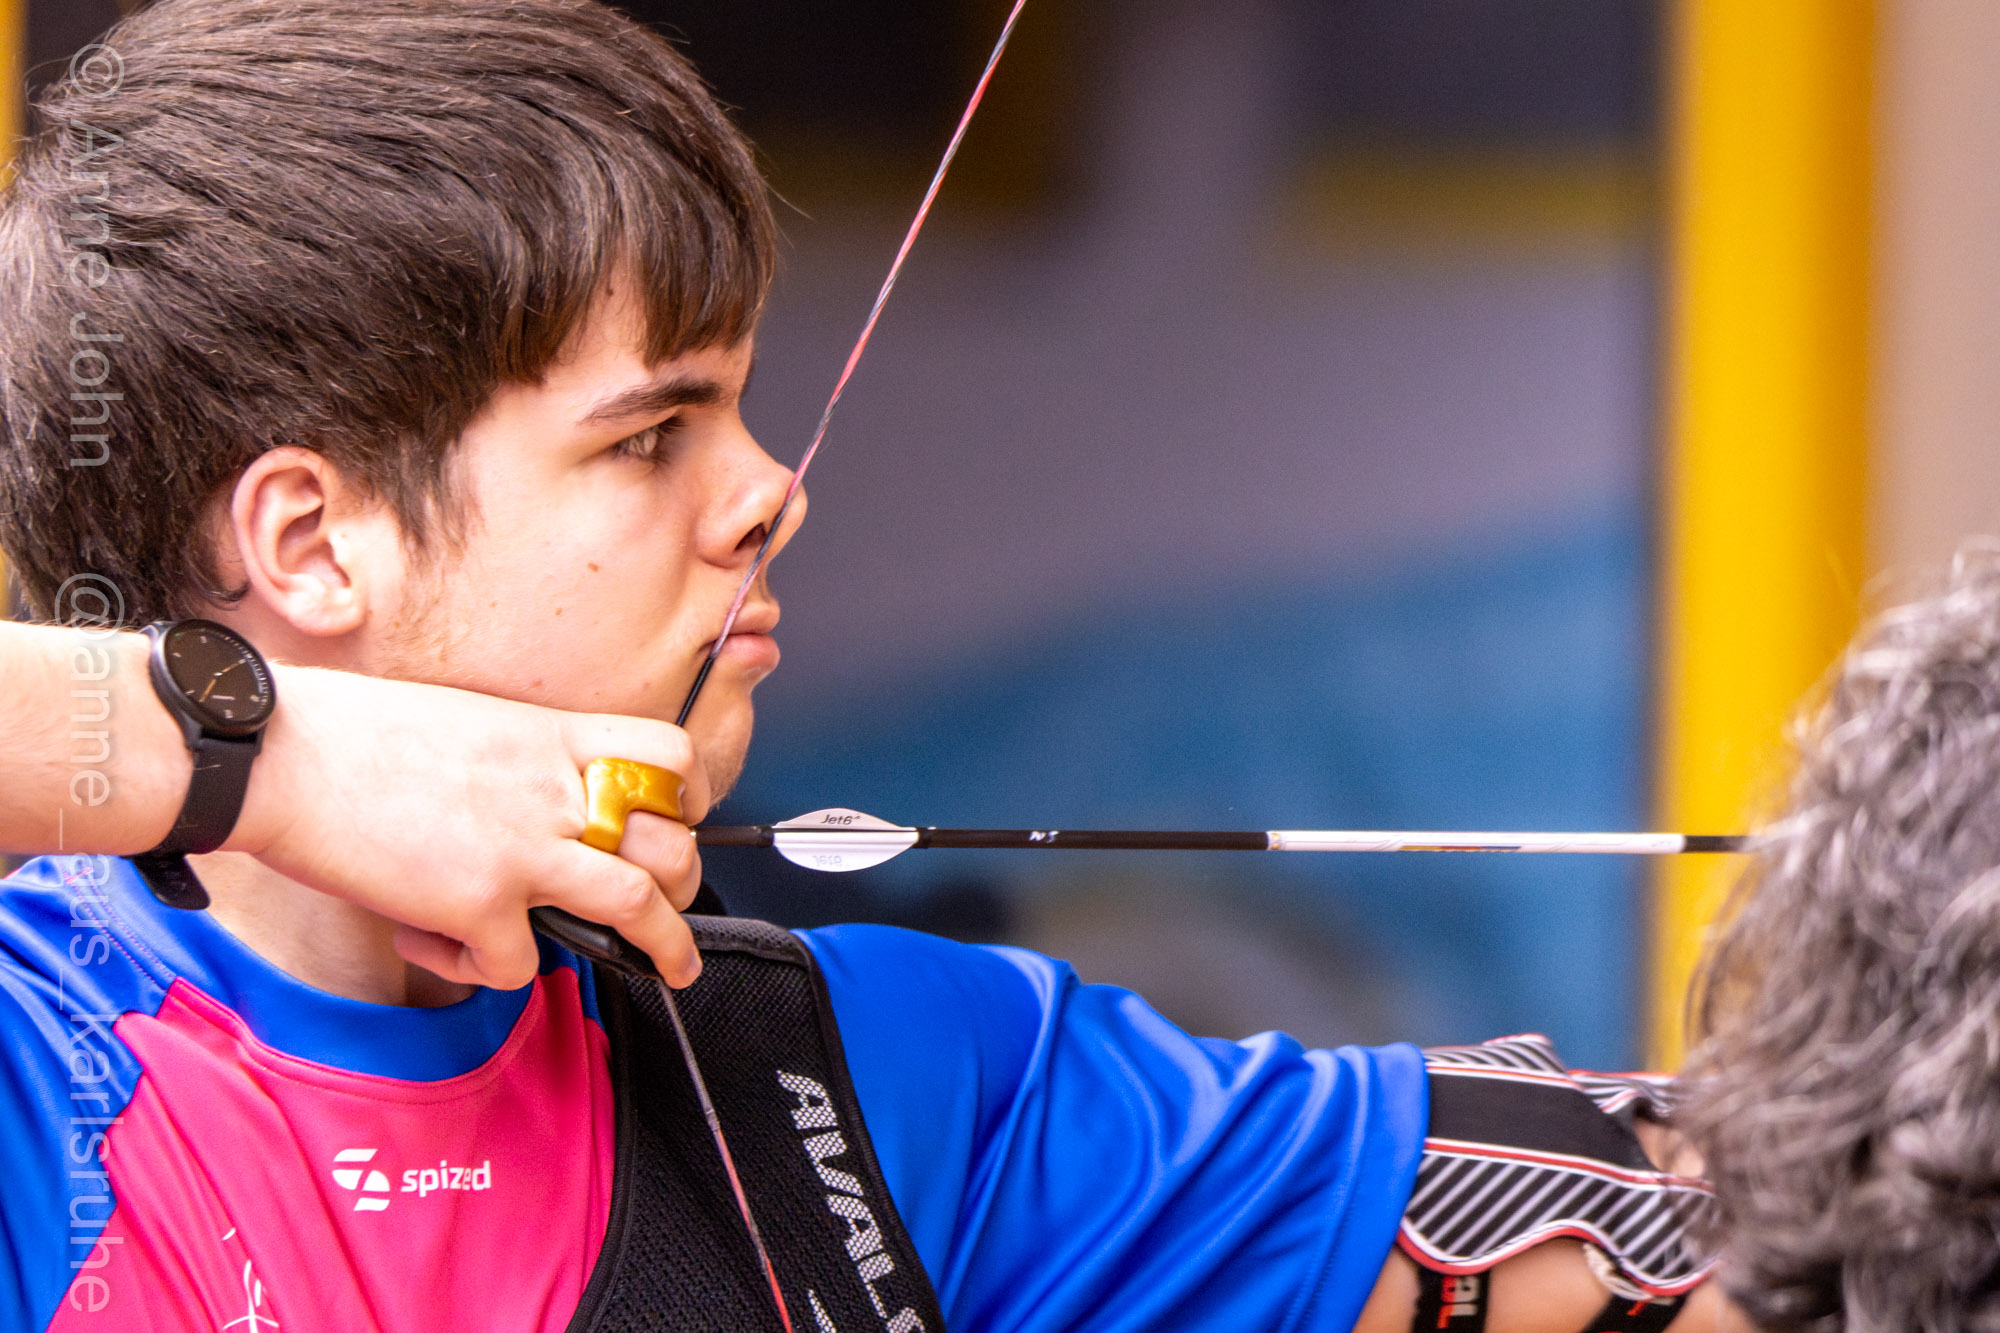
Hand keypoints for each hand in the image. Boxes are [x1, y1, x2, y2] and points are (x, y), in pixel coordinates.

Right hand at [226, 665, 712, 989]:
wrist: (282, 754)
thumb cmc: (352, 733)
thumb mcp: (469, 722)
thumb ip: (519, 763)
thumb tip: (535, 807)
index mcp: (551, 737)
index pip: (666, 756)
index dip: (688, 795)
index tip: (681, 820)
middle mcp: (552, 792)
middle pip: (668, 842)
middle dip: (684, 886)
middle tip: (673, 910)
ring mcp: (522, 849)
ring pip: (637, 904)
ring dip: (666, 946)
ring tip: (670, 970)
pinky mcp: (478, 904)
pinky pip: (521, 963)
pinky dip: (494, 970)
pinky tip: (454, 951)